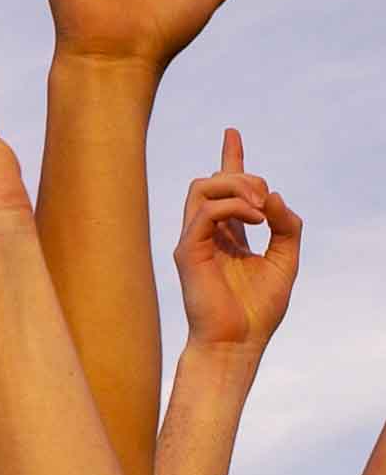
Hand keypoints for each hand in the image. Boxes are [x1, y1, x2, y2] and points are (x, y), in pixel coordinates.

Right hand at [175, 129, 301, 352]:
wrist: (237, 342)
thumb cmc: (257, 310)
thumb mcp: (286, 260)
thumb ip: (285, 226)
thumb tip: (271, 195)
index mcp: (228, 237)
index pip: (225, 189)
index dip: (230, 158)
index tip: (232, 132)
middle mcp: (207, 235)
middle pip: (212, 181)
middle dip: (244, 175)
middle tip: (266, 202)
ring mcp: (194, 242)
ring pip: (203, 187)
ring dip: (237, 186)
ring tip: (260, 208)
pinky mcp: (188, 252)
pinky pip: (206, 212)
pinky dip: (233, 208)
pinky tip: (254, 220)